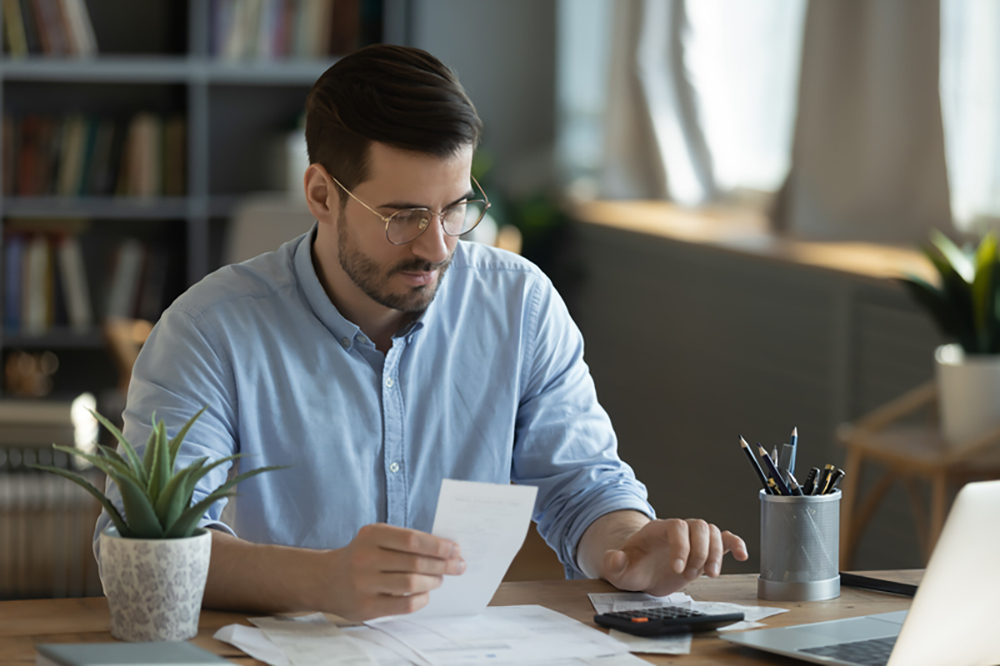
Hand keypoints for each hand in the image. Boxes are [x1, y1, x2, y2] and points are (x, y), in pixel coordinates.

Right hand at [326, 523, 464, 620]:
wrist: (326, 579)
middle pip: (415, 562)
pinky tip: (425, 594)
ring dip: (433, 581)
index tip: (455, 549)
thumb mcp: (377, 539)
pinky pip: (404, 605)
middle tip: (458, 566)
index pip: (412, 540)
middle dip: (443, 565)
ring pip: (412, 584)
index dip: (438, 545)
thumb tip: (446, 550)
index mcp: (371, 535)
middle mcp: (365, 558)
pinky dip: (421, 599)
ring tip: (440, 579)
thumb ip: (405, 541)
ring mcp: (364, 584)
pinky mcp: (367, 607)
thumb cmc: (362, 555)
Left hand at [600, 518, 747, 596]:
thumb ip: (614, 563)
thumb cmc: (631, 567)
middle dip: (701, 551)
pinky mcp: (703, 551)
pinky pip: (724, 539)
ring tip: (710, 575)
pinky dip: (735, 544)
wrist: (640, 571)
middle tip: (694, 574)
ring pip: (713, 532)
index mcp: (657, 530)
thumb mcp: (618, 569)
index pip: (677, 527)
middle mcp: (678, 530)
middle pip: (699, 525)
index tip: (677, 569)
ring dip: (716, 553)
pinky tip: (742, 555)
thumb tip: (615, 559)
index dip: (681, 546)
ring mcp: (692, 540)